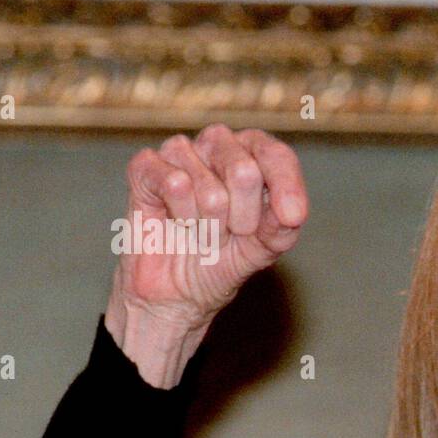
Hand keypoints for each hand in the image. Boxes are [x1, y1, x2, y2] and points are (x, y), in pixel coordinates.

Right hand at [105, 125, 308, 386]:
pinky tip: (177, 223)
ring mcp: (180, 152)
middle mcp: (218, 145)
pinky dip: (182, 215)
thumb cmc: (222, 260)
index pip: (276, 154)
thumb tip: (292, 214)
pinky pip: (173, 183)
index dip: (285, 187)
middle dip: (242, 219)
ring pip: (207, 186)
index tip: (292, 218)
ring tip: (202, 232)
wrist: (178, 292)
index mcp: (254, 155)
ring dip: (209, 226)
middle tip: (231, 234)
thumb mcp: (265, 248)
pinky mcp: (146, 167)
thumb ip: (282, 227)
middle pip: (244, 170)